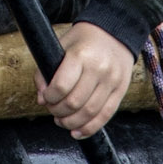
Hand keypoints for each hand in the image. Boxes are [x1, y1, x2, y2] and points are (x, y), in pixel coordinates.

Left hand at [35, 22, 133, 138]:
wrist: (115, 32)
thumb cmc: (83, 40)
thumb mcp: (61, 46)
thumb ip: (46, 71)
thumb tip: (41, 99)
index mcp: (81, 55)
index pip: (61, 86)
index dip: (49, 97)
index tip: (46, 97)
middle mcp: (99, 68)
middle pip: (75, 103)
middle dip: (58, 112)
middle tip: (53, 110)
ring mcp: (112, 81)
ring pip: (89, 113)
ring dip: (71, 123)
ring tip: (62, 121)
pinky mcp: (121, 90)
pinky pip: (105, 116)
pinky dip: (89, 128)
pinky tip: (77, 132)